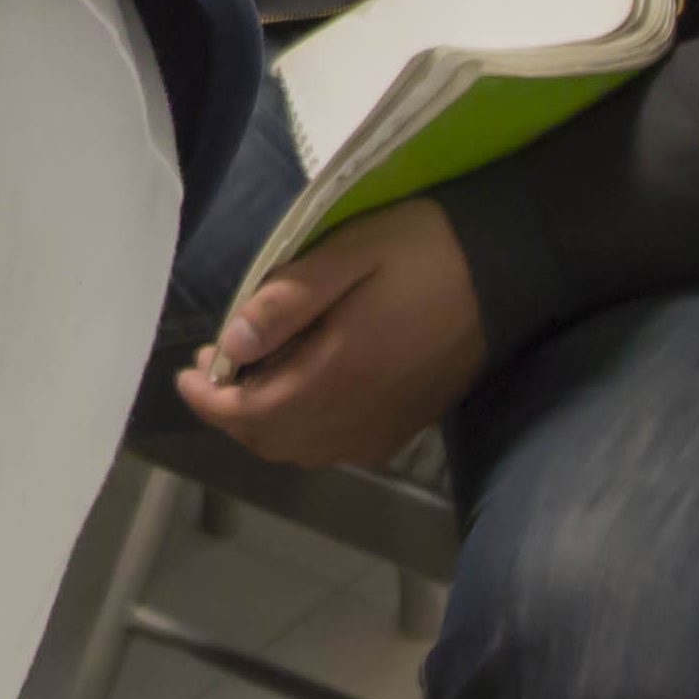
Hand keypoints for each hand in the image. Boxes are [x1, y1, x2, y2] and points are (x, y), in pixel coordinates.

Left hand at [178, 201, 487, 470]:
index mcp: (338, 376)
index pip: (250, 413)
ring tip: (253, 373)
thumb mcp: (347, 255)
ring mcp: (386, 427)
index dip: (208, 399)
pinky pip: (338, 446)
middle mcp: (359, 417)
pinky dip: (305, 430)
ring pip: (304, 448)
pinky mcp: (407, 425)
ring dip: (267, 422)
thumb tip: (232, 343)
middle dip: (232, 410)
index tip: (186, 371)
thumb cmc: (423, 250)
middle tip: (216, 364)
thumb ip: (287, 301)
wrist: (511, 268)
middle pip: (272, 440)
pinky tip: (304, 389)